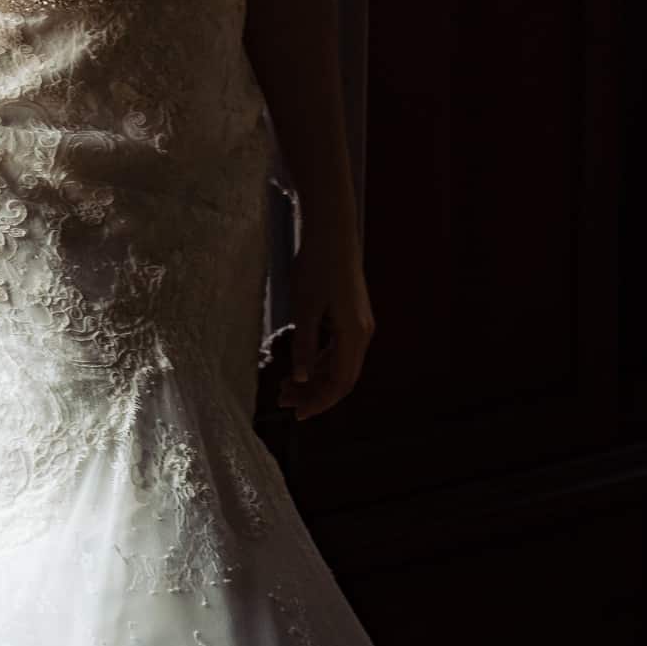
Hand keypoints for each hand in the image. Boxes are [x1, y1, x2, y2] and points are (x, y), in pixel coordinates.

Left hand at [276, 224, 374, 421]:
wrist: (331, 231)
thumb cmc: (316, 266)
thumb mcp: (303, 308)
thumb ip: (303, 345)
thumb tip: (299, 379)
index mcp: (354, 334)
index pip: (341, 383)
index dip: (320, 402)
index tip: (297, 414)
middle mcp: (362, 332)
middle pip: (342, 376)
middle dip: (314, 393)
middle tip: (284, 401)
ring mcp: (359, 323)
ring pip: (339, 363)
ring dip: (314, 377)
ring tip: (285, 386)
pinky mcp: (351, 315)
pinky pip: (337, 348)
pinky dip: (319, 360)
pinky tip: (300, 364)